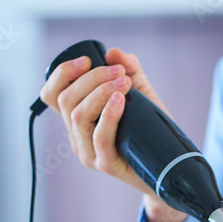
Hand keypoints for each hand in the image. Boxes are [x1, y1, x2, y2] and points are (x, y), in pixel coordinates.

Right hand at [39, 47, 187, 221]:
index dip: (63, 73)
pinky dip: (108, 115)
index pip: (52, 94)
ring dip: (100, 92)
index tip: (88, 59)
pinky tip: (120, 100)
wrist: (170, 168)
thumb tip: (114, 53)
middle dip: (92, 78)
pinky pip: (99, 137)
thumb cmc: (152, 132)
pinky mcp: (106, 165)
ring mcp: (89, 153)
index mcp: (78, 120)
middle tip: (120, 72)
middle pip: (66, 100)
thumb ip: (130, 72)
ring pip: (78, 116)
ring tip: (124, 82)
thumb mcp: (143, 96)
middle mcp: (77, 136)